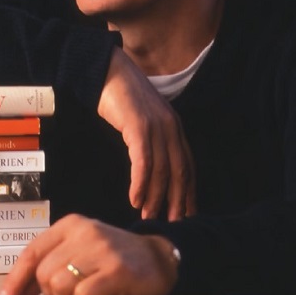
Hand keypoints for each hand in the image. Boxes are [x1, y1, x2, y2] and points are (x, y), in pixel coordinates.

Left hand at [0, 214, 179, 294]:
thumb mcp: (79, 250)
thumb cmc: (112, 257)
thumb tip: (20, 287)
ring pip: (60, 285)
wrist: (158, 257)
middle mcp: (83, 232)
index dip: (15, 279)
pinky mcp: (117, 269)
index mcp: (70, 225)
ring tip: (86, 294)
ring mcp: (101, 249)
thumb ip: (51, 262)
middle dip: (51, 293)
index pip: (32, 252)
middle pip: (44, 274)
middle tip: (70, 294)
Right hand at [97, 47, 195, 219]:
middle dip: (176, 201)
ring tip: (149, 217)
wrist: (107, 70)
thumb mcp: (141, 118)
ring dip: (155, 197)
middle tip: (170, 224)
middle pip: (179, 172)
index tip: (184, 214)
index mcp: (174, 127)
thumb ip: (150, 138)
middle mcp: (171, 128)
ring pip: (162, 170)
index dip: (187, 192)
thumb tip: (149, 166)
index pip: (187, 166)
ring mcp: (156, 126)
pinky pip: (143, 161)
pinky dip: (141, 183)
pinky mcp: (139, 126)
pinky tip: (135, 198)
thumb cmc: (120, 95)